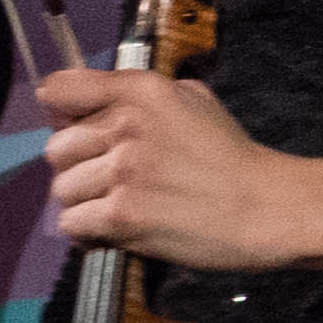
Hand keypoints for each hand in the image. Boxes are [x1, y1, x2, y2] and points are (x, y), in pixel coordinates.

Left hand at [36, 69, 300, 273]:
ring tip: (123, 205)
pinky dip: (91, 231)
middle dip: (79, 167)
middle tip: (114, 179)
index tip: (80, 129)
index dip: (62, 113)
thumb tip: (89, 104)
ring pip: (62, 190)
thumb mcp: (195, 101)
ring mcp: (122, 171)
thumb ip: (141, 96)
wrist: (266, 206)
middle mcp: (126, 125)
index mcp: (142, 91)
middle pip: (56, 149)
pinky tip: (121, 228)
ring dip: (86, 203)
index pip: (58, 91)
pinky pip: (72, 224)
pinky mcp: (120, 214)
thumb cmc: (230, 156)